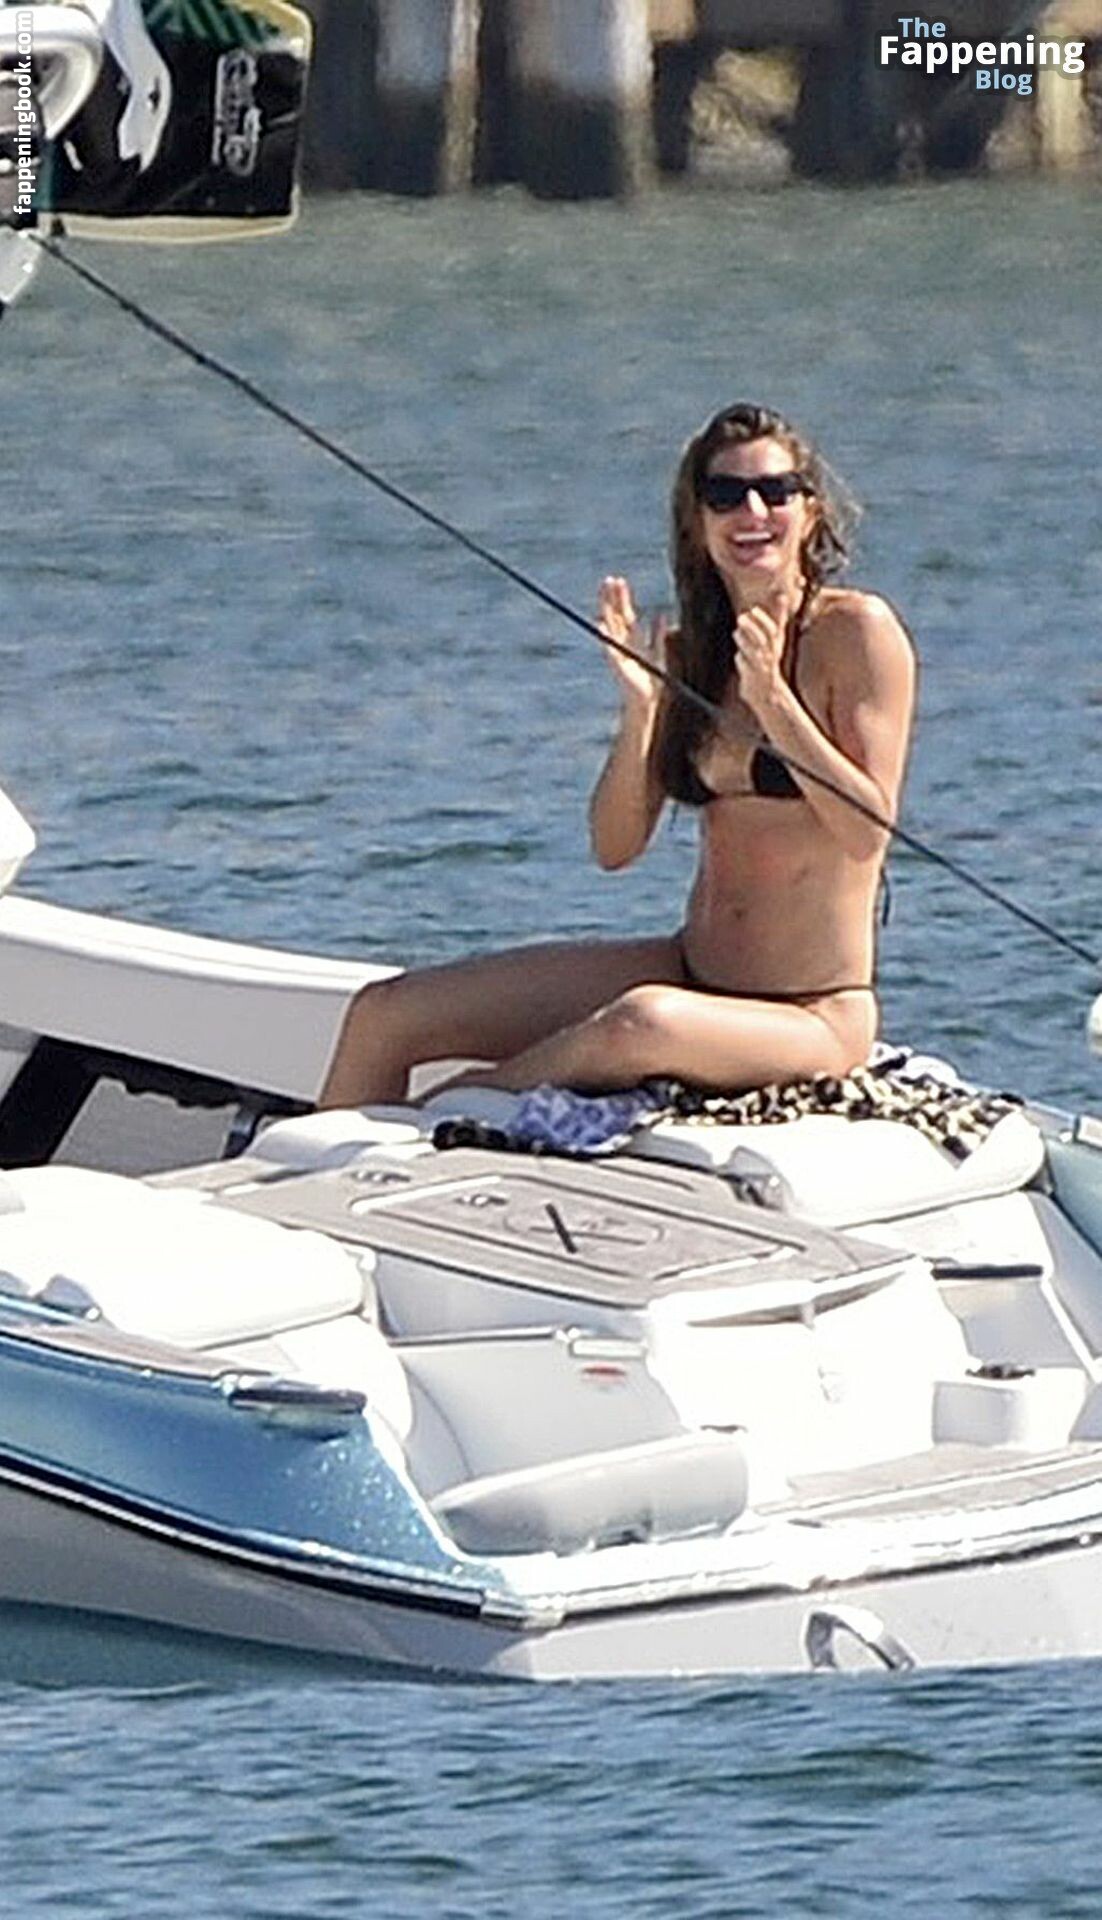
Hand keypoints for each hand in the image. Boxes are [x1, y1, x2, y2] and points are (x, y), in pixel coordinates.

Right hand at [597, 576, 667, 712]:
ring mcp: (618, 651)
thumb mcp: (658, 652)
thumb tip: (661, 614)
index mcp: (633, 638)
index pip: (624, 613)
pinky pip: (609, 647)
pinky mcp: (617, 664)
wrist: (646, 700)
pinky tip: (600, 625)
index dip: (621, 597)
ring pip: (610, 624)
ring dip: (607, 609)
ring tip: (603, 593)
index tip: (618, 580)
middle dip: (612, 597)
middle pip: (615, 615)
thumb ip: (658, 634)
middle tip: (608, 579)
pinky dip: (605, 637)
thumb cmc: (652, 679)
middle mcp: (623, 642)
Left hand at [733, 590, 789, 722]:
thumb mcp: (776, 639)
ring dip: (745, 642)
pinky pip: (746, 667)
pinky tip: (739, 657)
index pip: (773, 629)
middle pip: (763, 640)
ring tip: (737, 633)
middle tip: (741, 617)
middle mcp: (770, 654)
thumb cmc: (769, 660)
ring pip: (754, 653)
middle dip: (753, 628)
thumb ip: (779, 617)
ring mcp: (762, 666)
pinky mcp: (753, 678)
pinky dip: (741, 660)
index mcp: (775, 643)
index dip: (764, 620)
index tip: (754, 609)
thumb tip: (782, 594)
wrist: (769, 692)